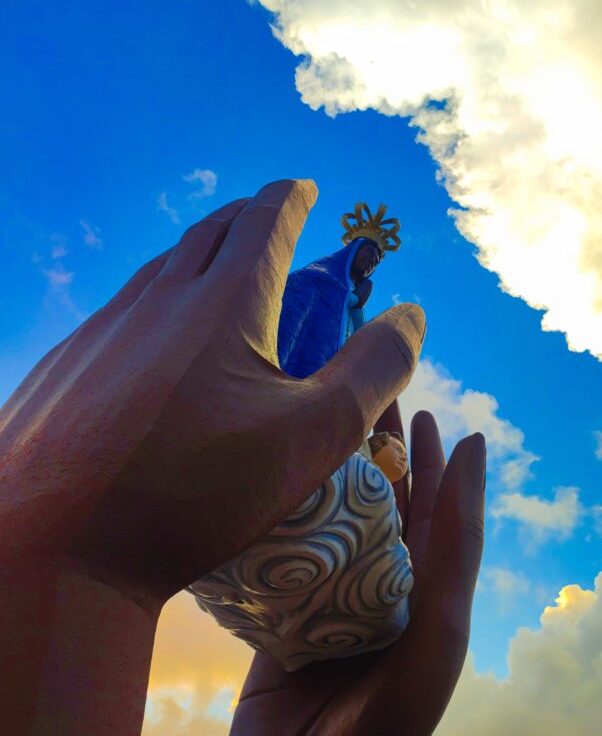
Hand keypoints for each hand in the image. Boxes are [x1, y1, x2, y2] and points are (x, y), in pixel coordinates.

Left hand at [0, 181, 424, 604]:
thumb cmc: (197, 492)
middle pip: (206, 234)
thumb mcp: (313, 436)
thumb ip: (374, 370)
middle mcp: (155, 300)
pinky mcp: (63, 369)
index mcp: (223, 304)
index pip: (264, 220)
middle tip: (266, 220)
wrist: (57, 546)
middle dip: (244, 218)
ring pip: (156, 273)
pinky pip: (116, 317)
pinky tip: (150, 345)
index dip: (293, 198)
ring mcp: (99, 332)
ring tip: (214, 276)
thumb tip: (410, 314)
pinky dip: (151, 308)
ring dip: (194, 260)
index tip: (307, 189)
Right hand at [223, 405, 484, 735]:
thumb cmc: (391, 718)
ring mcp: (328, 607)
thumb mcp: (441, 624)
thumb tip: (473, 447)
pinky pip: (279, 562)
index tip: (413, 404)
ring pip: (327, 526)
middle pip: (378, 508)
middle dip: (373, 456)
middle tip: (356, 398)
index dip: (426, 457)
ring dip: (322, 479)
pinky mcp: (279, 622)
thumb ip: (456, 539)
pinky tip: (262, 483)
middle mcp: (380, 595)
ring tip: (307, 425)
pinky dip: (275, 523)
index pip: (431, 509)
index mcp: (426, 595)